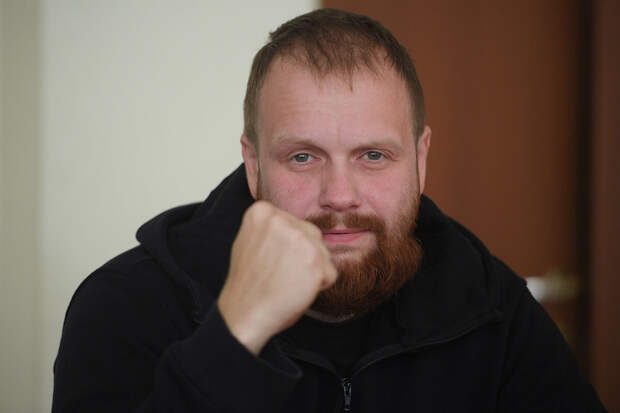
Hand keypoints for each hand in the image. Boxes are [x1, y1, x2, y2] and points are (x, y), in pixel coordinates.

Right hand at [217, 201, 337, 354]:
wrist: (243, 313)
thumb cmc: (248, 283)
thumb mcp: (249, 240)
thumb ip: (271, 228)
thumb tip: (295, 225)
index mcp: (262, 211)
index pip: (293, 224)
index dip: (287, 247)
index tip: (270, 260)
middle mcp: (282, 219)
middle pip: (312, 235)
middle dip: (304, 256)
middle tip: (280, 274)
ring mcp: (300, 238)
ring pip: (323, 253)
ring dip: (312, 270)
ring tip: (287, 282)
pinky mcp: (315, 261)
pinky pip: (330, 273)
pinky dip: (319, 286)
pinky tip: (296, 290)